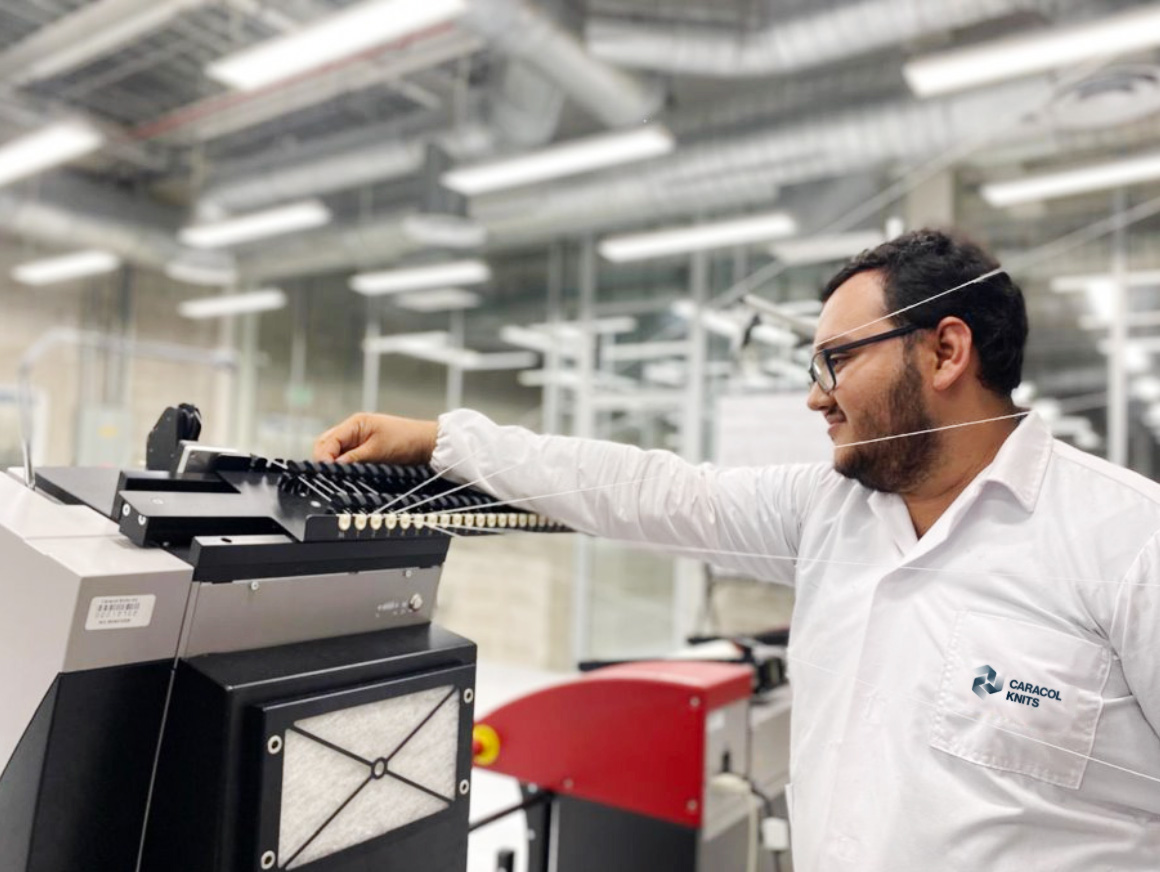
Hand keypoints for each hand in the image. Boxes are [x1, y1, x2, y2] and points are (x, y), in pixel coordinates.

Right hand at [313, 412, 437, 465]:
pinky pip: (347, 456)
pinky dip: (344, 465)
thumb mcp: (377, 451)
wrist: (428, 443)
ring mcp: (358, 439)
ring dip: (334, 463)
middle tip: (329, 477)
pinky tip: (347, 473)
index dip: (324, 458)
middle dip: (324, 460)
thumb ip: (353, 459)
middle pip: (326, 445)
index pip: (327, 441)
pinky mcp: (365, 448)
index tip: (326, 473)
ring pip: (335, 452)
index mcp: (354, 424)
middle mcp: (353, 429)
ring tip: (338, 476)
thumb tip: (333, 467)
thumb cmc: (407, 441)